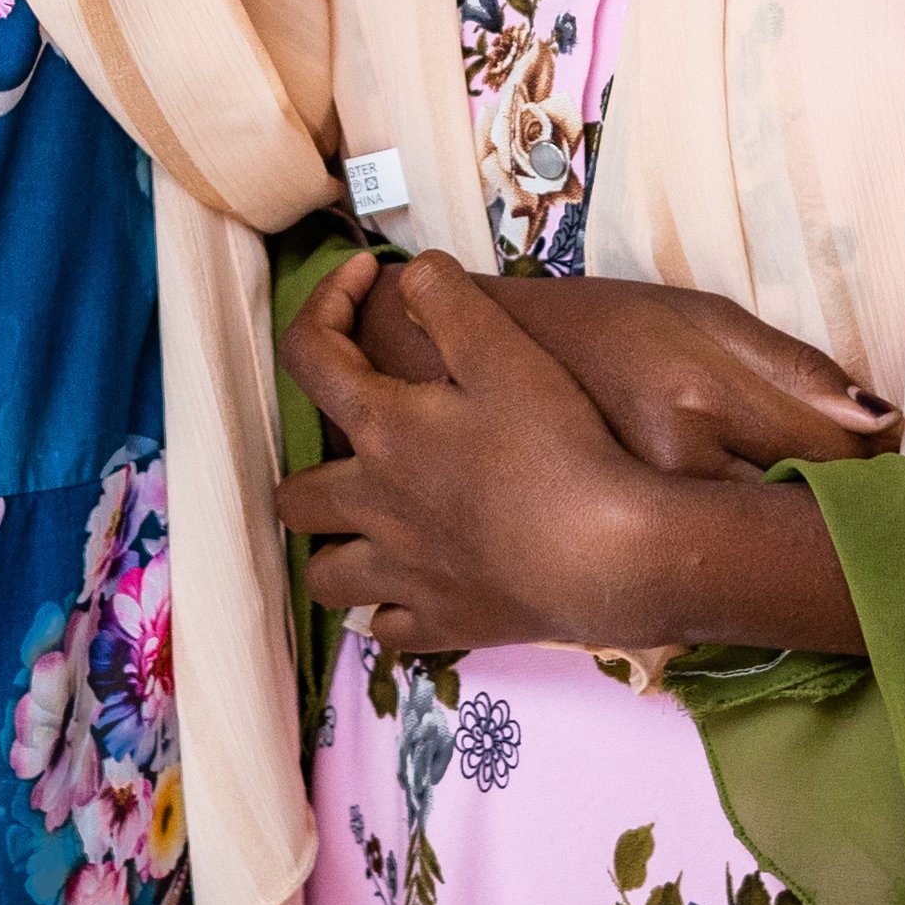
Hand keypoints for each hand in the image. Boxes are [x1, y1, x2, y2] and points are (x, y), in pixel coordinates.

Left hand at [279, 253, 861, 656]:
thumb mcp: (504, 348)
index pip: (309, 356)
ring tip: (368, 527)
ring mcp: (405, 575)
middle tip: (358, 444)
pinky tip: (415, 588)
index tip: (362, 277)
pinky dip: (389, 609)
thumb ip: (445, 299)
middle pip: (294, 494)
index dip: (323, 303)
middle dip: (309, 462)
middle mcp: (375, 507)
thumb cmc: (558, 447)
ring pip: (324, 577)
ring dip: (335, 548)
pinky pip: (387, 629)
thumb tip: (407, 274)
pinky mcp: (446, 624)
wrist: (610, 556)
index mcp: (383, 430)